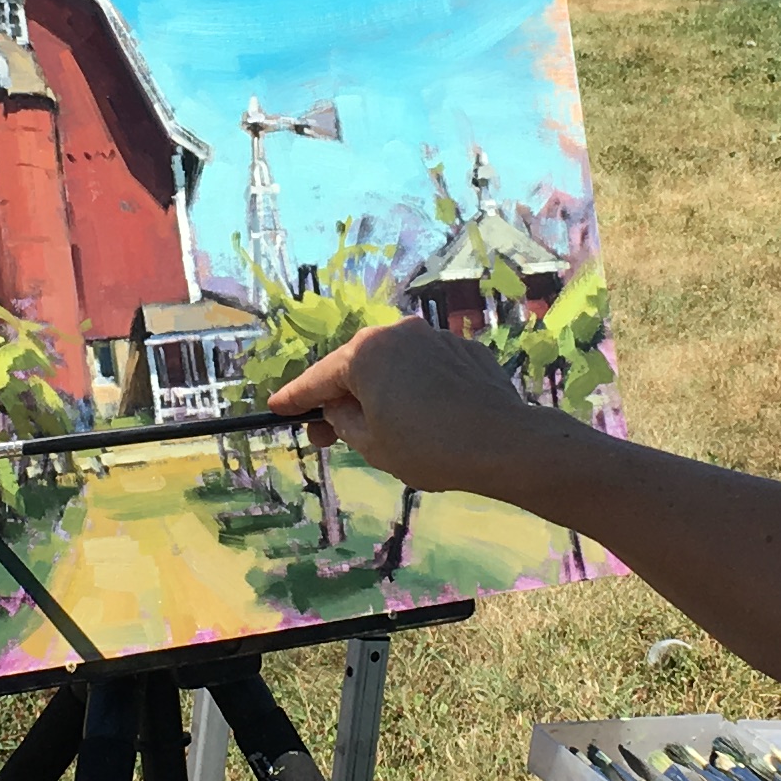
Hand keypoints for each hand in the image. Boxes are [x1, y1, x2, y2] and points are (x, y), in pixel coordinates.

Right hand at [269, 320, 569, 495]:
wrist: (505, 443)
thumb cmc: (429, 448)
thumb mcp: (371, 444)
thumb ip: (342, 421)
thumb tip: (337, 407)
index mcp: (366, 353)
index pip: (319, 379)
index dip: (295, 398)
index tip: (276, 407)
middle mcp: (397, 333)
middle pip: (355, 367)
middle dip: (339, 397)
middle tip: (323, 432)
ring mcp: (433, 337)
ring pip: (393, 365)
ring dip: (379, 391)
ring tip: (377, 426)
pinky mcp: (464, 350)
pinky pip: (425, 369)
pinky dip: (415, 388)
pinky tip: (422, 416)